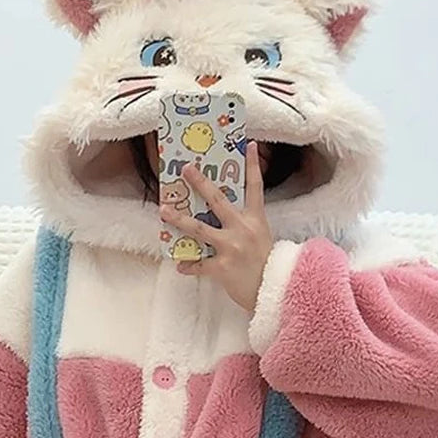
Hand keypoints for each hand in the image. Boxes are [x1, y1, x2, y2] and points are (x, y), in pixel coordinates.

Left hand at [160, 142, 273, 311]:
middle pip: (218, 200)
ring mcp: (231, 248)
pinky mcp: (222, 268)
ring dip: (179, 219)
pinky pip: (200, 264)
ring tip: (164, 211)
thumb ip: (245, 224)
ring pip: (200, 229)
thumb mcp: (261, 237)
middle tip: (186, 168)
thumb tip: (223, 214)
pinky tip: (180, 264)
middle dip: (200, 183)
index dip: (253, 165)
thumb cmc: (266, 264)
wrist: (273, 292)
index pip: (255, 187)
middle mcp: (243, 229)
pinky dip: (189, 265)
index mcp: (256, 220)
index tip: (249, 144)